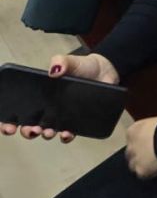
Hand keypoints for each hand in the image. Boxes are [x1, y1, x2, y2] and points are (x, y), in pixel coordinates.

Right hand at [1, 53, 119, 141]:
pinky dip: (66, 136)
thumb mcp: (70, 61)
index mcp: (40, 95)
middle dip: (27, 131)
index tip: (8, 127)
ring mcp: (62, 116)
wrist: (105, 71)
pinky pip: (69, 133)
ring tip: (48, 131)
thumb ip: (60, 62)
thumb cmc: (83, 66)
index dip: (10, 121)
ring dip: (45, 134)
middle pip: (30, 125)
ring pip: (48, 131)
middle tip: (32, 129)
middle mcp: (48, 108)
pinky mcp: (77, 120)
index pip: (19, 110)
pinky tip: (67, 134)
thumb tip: (54, 71)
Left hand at [125, 115, 156, 178]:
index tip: (149, 144)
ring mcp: (134, 159)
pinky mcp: (141, 170)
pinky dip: (150, 173)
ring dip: (141, 165)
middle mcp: (130, 146)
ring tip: (154, 165)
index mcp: (133, 131)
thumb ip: (152, 129)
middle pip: (130, 154)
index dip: (141, 142)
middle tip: (150, 156)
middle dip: (138, 155)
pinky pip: (143, 175)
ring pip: (133, 166)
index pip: (132, 139)